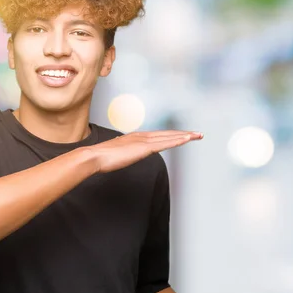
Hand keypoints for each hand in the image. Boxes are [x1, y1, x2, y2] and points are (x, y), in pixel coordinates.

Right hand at [88, 130, 202, 173]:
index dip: (172, 136)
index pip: (159, 136)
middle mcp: (141, 136)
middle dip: (183, 134)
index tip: (183, 136)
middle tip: (198, 134)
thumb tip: (124, 155)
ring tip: (197, 135)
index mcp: (136, 138)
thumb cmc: (102, 158)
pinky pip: (164, 143)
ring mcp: (143, 141)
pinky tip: (186, 140)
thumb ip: (124, 153)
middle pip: (167, 134)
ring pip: (169, 137)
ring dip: (184, 136)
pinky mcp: (143, 148)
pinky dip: (176, 140)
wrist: (94, 157)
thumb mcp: (117, 155)